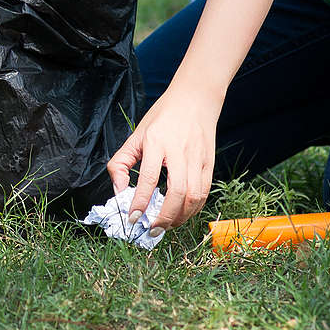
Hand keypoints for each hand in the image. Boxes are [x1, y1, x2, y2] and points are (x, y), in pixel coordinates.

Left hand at [110, 80, 220, 229]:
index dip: (140, 201)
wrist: (195, 100)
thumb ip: (121, 163)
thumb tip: (119, 191)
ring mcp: (197, 158)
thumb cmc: (162, 118)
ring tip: (165, 225)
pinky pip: (204, 193)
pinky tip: (181, 214)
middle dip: (164, 217)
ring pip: (193, 196)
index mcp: (156, 141)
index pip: (148, 178)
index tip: (133, 218)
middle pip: (176, 192)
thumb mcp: (136, 134)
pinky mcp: (210, 164)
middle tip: (152, 229)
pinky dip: (193, 209)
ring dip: (179, 217)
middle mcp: (179, 151)